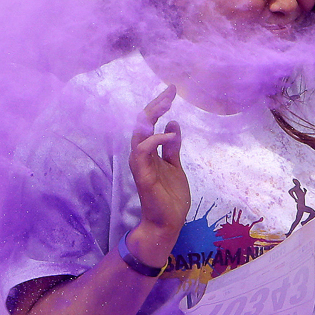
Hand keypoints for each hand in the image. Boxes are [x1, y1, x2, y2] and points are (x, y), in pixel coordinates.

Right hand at [128, 85, 190, 253]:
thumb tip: (173, 124)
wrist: (168, 224)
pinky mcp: (143, 175)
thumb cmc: (170, 198)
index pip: (150, 123)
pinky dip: (154, 139)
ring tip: (166, 105)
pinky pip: (142, 151)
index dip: (159, 105)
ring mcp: (141, 164)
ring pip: (138, 134)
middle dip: (155, 105)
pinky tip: (168, 134)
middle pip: (142, 123)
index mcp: (149, 152)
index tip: (171, 91)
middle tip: (170, 92)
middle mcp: (141, 156)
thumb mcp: (176, 167)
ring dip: (151, 117)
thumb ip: (172, 148)